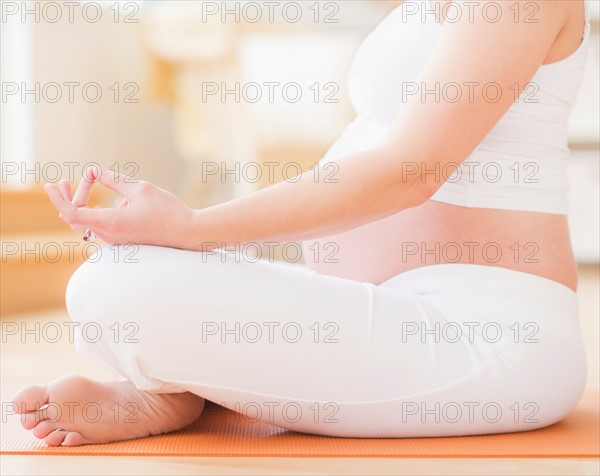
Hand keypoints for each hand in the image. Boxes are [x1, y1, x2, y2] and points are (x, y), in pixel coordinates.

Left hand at [44, 167, 196, 248]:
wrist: (187, 233)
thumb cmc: (168, 210)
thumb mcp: (140, 188)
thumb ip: (114, 180)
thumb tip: (93, 171)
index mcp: (111, 223)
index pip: (72, 213)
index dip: (58, 199)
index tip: (51, 185)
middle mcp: (110, 235)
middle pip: (75, 219)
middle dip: (66, 199)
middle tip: (63, 182)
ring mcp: (116, 240)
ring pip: (86, 224)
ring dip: (80, 205)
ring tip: (80, 185)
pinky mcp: (123, 240)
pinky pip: (99, 227)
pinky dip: (92, 213)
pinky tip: (103, 201)